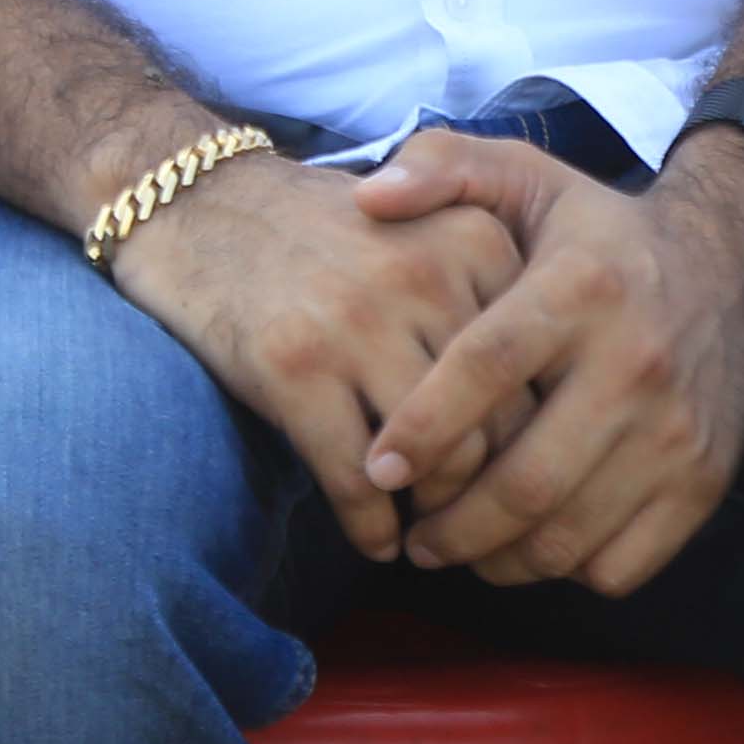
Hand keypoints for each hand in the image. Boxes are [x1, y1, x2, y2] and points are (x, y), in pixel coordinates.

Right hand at [97, 141, 523, 556]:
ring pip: (441, 460)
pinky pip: (357, 480)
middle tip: (485, 525)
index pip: (543, 368)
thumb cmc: (323, 233)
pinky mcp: (293, 368)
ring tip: (430, 533)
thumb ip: (487, 298)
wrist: (198, 202)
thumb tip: (545, 425)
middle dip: (496, 490)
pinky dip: (372, 529)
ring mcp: (355, 321)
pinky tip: (374, 540)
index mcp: (473, 237)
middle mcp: (423, 275)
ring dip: (437, 517)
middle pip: (502, 422)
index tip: (529, 472)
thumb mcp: (425, 227)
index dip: (542, 435)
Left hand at [353, 135, 743, 595]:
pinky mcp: (704, 483)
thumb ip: (443, 168)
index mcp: (581, 288)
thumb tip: (366, 197)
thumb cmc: (601, 233)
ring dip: (496, 561)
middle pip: (526, 481)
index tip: (375, 466)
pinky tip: (529, 544)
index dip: (423, 427)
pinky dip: (563, 570)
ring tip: (453, 548)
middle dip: (450, 526)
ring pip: (567, 537)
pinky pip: (620, 565)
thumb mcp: (528, 175)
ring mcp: (676, 434)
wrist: (736, 264)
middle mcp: (636, 365)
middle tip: (408, 532)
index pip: (488, 369)